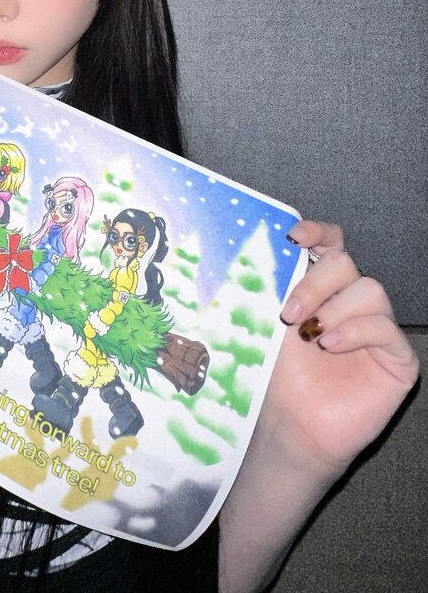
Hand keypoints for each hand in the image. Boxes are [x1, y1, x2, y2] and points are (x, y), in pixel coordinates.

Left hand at [266, 219, 417, 471]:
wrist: (288, 426)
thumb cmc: (275, 375)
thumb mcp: (268, 322)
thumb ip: (273, 286)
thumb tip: (262, 249)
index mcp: (320, 287)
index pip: (331, 244)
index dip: (317, 233)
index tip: (293, 237)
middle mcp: (351, 302)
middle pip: (346, 263)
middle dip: (316, 282)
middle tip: (289, 312)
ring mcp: (377, 328)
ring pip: (371, 291)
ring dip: (335, 308)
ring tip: (310, 336)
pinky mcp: (397, 359)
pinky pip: (386, 329)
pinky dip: (355, 331)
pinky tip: (329, 346)